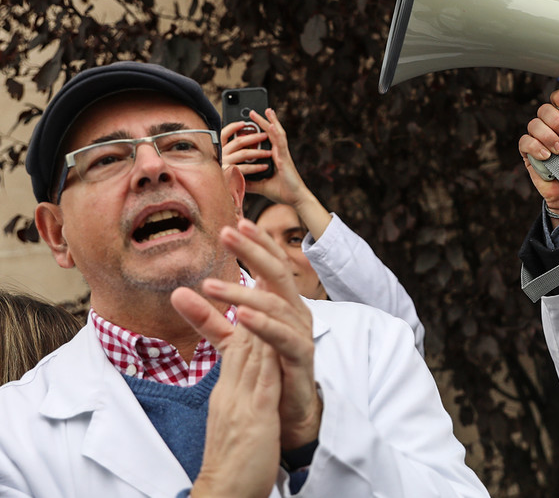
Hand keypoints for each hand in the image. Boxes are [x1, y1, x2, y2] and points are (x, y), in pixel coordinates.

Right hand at [171, 289, 281, 497]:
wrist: (224, 494)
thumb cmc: (235, 463)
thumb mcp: (237, 421)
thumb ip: (240, 397)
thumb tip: (243, 377)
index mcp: (228, 391)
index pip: (236, 343)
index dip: (247, 310)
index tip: (255, 283)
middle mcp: (231, 389)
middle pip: (240, 335)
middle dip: (248, 299)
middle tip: (253, 266)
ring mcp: (241, 398)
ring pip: (248, 346)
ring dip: (257, 311)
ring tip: (263, 280)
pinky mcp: (254, 412)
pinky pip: (261, 371)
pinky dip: (265, 344)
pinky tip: (271, 323)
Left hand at [178, 218, 322, 448]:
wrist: (287, 415)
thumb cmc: (267, 372)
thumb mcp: (231, 342)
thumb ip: (207, 318)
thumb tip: (177, 292)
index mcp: (282, 304)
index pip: (271, 264)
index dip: (256, 243)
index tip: (233, 223)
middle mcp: (295, 313)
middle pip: (278, 272)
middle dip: (253, 251)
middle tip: (227, 232)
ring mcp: (301, 334)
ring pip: (276, 303)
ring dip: (244, 292)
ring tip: (211, 286)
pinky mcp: (301, 357)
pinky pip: (284, 337)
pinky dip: (263, 325)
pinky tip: (241, 316)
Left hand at [221, 109, 310, 207]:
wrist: (295, 199)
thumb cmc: (283, 192)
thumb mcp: (261, 186)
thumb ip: (250, 181)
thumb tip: (237, 179)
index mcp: (275, 157)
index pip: (268, 139)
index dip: (263, 128)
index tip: (254, 120)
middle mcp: (280, 153)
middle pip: (272, 132)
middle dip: (263, 120)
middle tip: (253, 111)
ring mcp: (283, 154)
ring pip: (277, 133)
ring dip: (270, 121)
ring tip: (266, 110)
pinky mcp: (285, 159)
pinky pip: (280, 143)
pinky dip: (275, 133)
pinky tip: (271, 124)